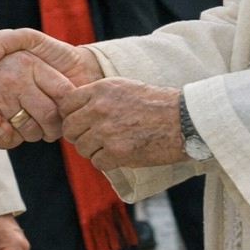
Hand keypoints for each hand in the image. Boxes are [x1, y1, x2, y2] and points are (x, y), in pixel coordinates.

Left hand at [60, 78, 185, 170]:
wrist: (183, 120)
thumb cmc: (158, 103)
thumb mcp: (125, 87)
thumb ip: (99, 96)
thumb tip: (77, 108)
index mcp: (100, 89)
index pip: (66, 104)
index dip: (71, 115)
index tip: (81, 121)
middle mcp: (99, 109)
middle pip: (69, 128)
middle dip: (79, 135)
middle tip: (94, 138)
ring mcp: (106, 131)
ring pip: (81, 147)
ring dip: (93, 150)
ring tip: (111, 146)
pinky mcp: (116, 152)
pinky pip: (97, 162)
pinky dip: (106, 162)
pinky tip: (121, 155)